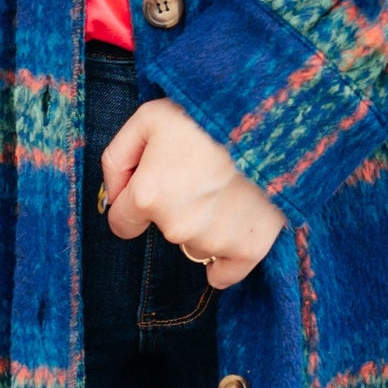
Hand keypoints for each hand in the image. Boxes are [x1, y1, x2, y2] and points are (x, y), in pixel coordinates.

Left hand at [100, 99, 284, 289]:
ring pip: (195, 244)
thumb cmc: (206, 113)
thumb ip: (117, 157)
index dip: (134, 202)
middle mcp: (177, 226)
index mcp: (147, 196)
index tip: (155, 184)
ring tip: (227, 186)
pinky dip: (225, 260)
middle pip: (163, 229)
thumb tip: (115, 192)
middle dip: (174, 206)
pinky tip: (232, 232)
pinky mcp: (250, 248)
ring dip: (204, 224)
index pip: (121, 223)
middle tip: (201, 171)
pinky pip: (224, 275)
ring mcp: (214, 241)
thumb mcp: (147, 116)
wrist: (271, 118)